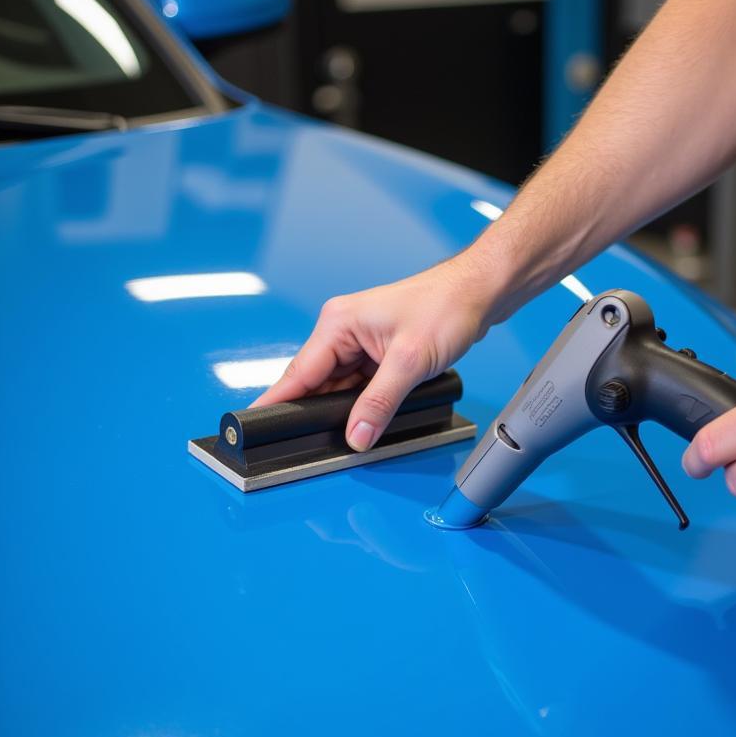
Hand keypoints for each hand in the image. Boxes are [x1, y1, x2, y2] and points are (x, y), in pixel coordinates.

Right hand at [252, 258, 496, 450]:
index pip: (299, 373)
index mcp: (338, 323)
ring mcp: (361, 342)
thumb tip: (356, 435)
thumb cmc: (446, 307)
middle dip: (318, 413)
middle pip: (317, 384)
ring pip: (340, 388)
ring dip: (346, 409)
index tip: (257, 426)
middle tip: (312, 444)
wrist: (478, 292)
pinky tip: (369, 417)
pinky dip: (364, 403)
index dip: (279, 403)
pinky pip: (360, 385)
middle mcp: (343, 331)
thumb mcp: (410, 361)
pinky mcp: (379, 353)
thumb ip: (379, 402)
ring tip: (353, 430)